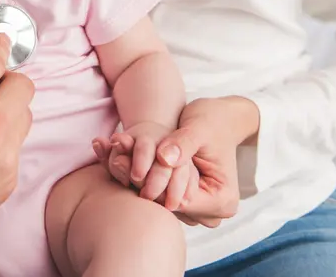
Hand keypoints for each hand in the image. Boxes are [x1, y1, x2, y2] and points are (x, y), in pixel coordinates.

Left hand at [100, 96, 256, 227]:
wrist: (221, 119)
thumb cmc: (212, 121)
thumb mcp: (197, 129)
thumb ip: (182, 144)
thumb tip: (164, 158)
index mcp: (222, 201)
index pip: (177, 202)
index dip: (149, 183)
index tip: (122, 161)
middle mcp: (211, 215)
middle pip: (166, 205)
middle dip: (140, 182)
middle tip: (113, 159)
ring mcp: (198, 211)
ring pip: (161, 201)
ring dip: (139, 182)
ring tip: (115, 158)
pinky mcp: (185, 201)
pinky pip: (162, 195)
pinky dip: (145, 179)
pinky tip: (125, 161)